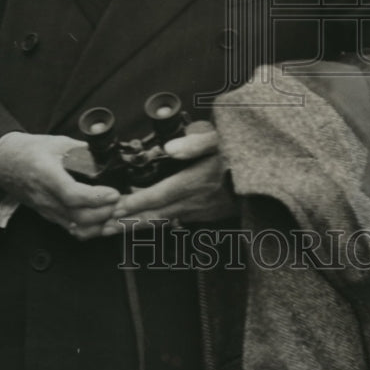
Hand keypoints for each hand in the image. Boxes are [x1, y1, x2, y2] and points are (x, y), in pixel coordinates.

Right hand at [0, 132, 119, 239]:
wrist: (4, 163)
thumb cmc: (29, 151)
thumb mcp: (57, 143)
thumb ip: (82, 150)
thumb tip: (105, 155)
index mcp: (46, 174)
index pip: (71, 194)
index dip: (96, 197)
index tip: (113, 193)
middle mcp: (45, 197)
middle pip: (78, 217)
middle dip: (105, 213)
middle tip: (123, 204)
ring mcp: (47, 210)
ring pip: (76, 228)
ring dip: (100, 225)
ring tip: (117, 214)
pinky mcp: (49, 216)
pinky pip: (71, 229)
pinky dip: (90, 229)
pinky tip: (104, 222)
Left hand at [101, 129, 237, 233]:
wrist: (268, 174)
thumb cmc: (241, 152)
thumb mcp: (222, 139)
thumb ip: (197, 143)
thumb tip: (170, 148)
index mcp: (198, 180)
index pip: (161, 194)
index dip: (137, 202)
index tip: (116, 208)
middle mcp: (198, 200)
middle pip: (156, 214)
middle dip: (128, 221)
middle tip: (102, 227)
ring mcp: (202, 211)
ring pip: (163, 220)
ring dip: (137, 226)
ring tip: (113, 230)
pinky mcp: (207, 215)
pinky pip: (175, 221)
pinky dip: (154, 224)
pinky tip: (143, 224)